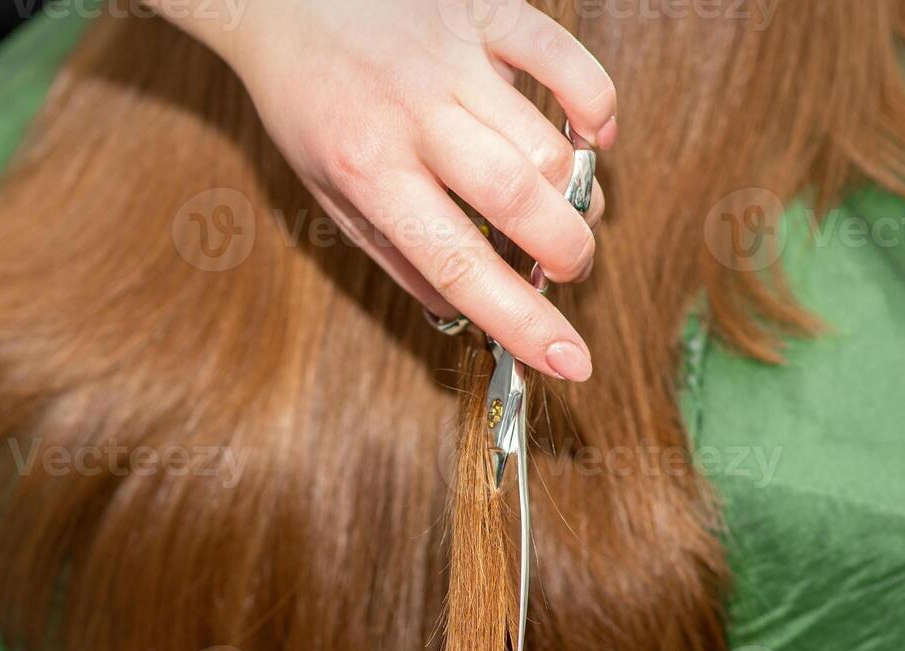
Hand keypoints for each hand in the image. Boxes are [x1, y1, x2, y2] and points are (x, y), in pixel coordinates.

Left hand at [166, 0, 615, 381]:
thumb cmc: (309, 103)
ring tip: (563, 207)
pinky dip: (596, 109)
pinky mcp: (487, 11)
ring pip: (551, 145)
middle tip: (566, 269)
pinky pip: (568, 62)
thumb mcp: (327, 194)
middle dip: (568, 255)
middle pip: (524, 201)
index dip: (523, 322)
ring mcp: (456, 61)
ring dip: (576, 194)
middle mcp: (417, 116)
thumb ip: (395, 254)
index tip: (571, 362)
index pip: (460, 265)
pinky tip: (589, 136)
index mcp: (371, 172)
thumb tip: (459, 313)